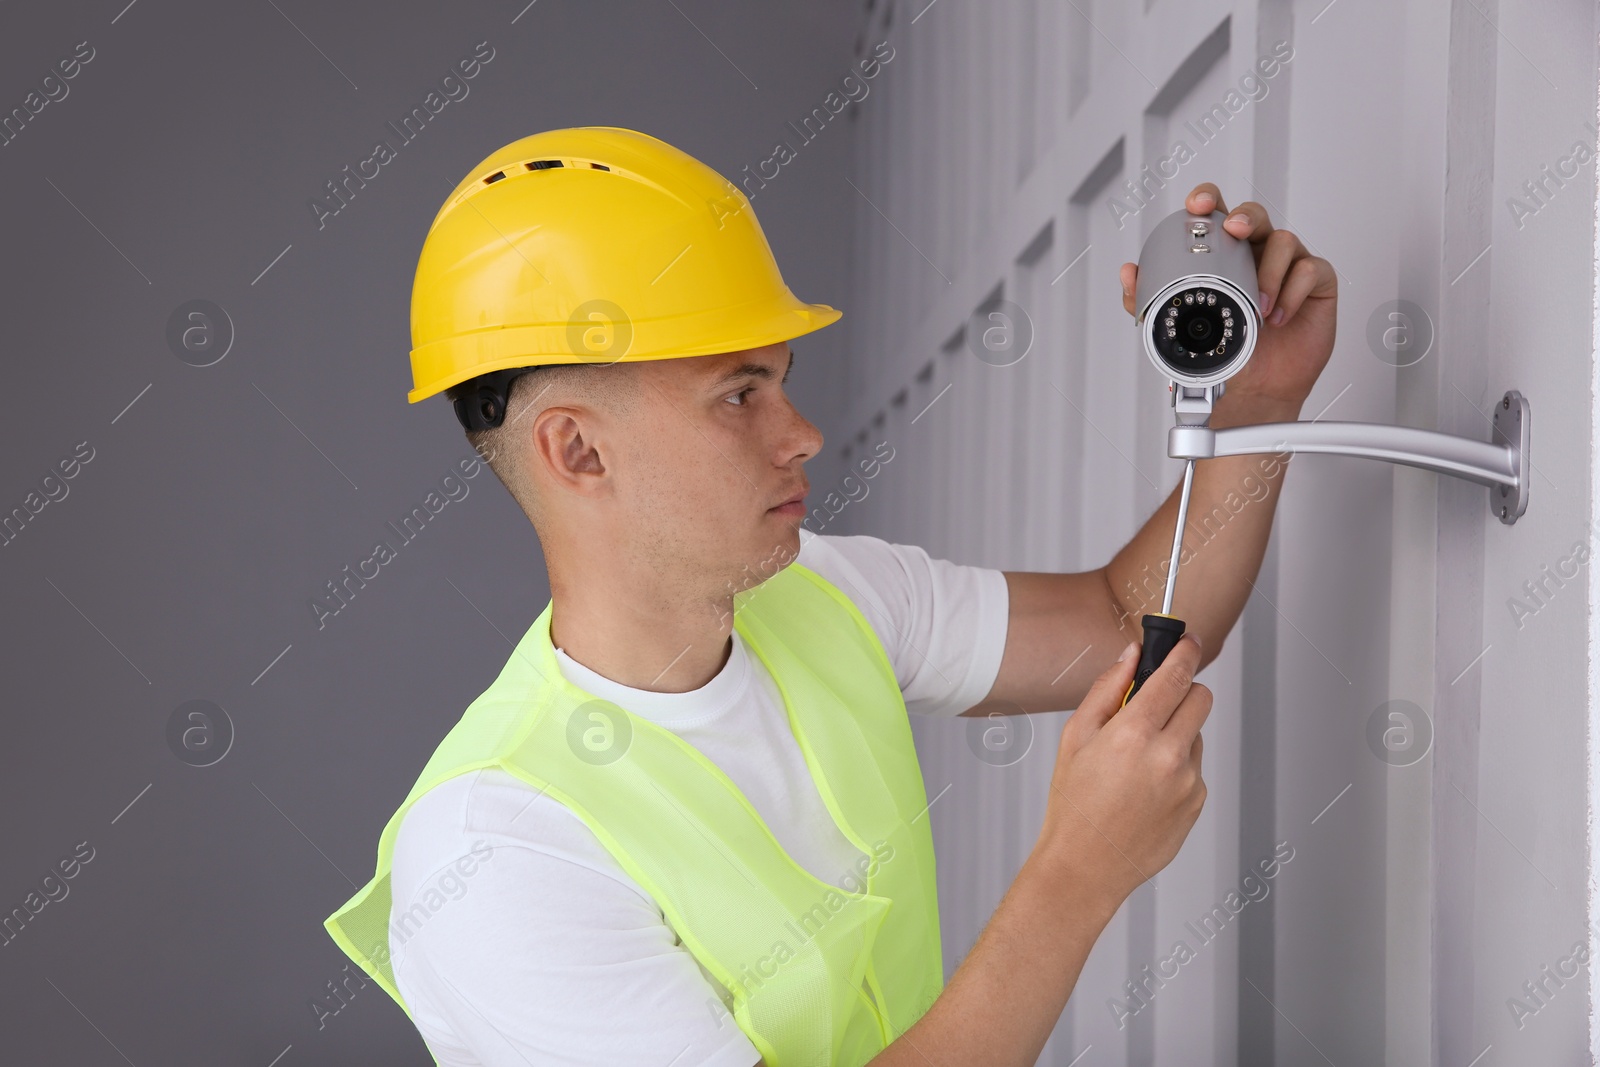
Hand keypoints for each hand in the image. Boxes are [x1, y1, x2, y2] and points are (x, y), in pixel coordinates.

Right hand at [1033, 634, 1210, 910]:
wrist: (1086, 866)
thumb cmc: (1073, 804)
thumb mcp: (1075, 737)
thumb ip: (1107, 689)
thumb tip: (1131, 656)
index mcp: (1134, 733)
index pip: (1176, 675)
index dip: (1184, 652)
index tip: (1187, 642)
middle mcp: (1168, 755)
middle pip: (1201, 698)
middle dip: (1183, 691)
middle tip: (1157, 703)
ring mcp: (1188, 782)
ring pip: (1195, 735)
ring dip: (1175, 735)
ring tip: (1136, 763)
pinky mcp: (1197, 803)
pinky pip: (1193, 769)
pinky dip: (1175, 769)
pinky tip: (1144, 789)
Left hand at [1118, 184, 1337, 412]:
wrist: (1259, 387)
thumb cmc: (1228, 350)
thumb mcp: (1183, 327)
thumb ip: (1149, 300)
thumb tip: (1129, 274)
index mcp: (1224, 255)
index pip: (1217, 214)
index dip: (1208, 199)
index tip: (1196, 205)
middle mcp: (1256, 252)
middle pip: (1254, 215)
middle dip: (1244, 216)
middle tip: (1234, 230)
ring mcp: (1289, 265)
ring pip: (1284, 241)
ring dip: (1268, 271)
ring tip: (1257, 306)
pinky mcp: (1317, 282)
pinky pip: (1311, 269)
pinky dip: (1293, 291)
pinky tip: (1279, 316)